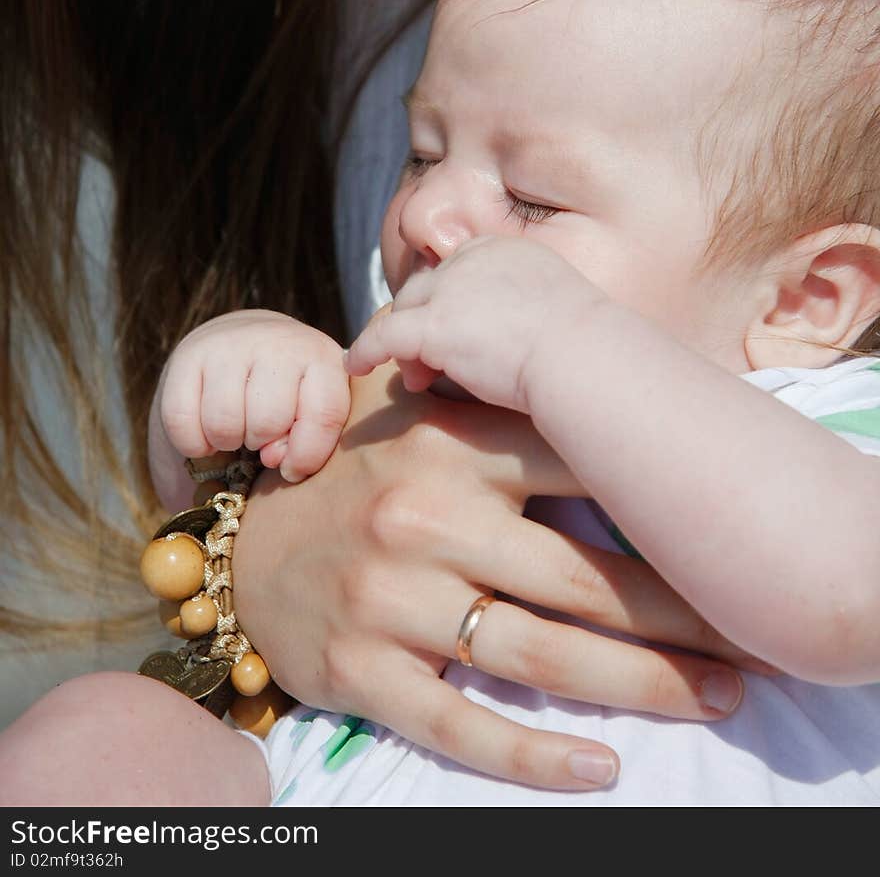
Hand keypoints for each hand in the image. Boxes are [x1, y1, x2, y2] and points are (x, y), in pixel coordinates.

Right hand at [156, 309, 349, 480]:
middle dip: (261, 442)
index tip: (292, 466)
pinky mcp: (188, 355)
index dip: (307, 455)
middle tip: (257, 434)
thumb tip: (274, 458)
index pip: (324, 414)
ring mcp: (230, 344)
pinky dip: (192, 442)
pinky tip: (204, 431)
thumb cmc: (283, 394)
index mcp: (321, 356)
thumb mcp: (310, 413)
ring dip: (226, 442)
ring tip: (234, 429)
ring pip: (223, 424)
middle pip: (268, 422)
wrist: (238, 344)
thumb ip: (309, 443)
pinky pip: (181, 420)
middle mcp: (277, 341)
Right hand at [234, 364, 757, 791]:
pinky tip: (599, 770)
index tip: (723, 534)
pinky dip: (534, 755)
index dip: (660, 505)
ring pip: (539, 655)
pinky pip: (461, 724)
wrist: (241, 542)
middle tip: (746, 641)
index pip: (578, 472)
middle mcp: (425, 520)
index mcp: (447, 446)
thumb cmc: (349, 468)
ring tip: (714, 698)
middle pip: (579, 580)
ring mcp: (394, 602)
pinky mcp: (365, 671)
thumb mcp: (405, 405)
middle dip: (675, 615)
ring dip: (639, 686)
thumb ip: (483, 384)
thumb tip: (588, 364)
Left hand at [346, 236, 599, 413]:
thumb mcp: (555, 305)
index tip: (453, 329)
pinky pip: (385, 337)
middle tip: (429, 361)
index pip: (455, 271)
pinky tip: (358, 366)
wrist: (584, 356)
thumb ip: (524, 304)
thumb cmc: (585, 348)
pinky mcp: (432, 325)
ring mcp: (448, 291)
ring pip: (404, 310)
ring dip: (405, 343)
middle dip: (422, 322)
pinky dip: (367, 351)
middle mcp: (469, 261)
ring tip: (415, 377)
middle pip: (425, 288)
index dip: (447, 302)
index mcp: (501, 250)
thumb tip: (511, 329)